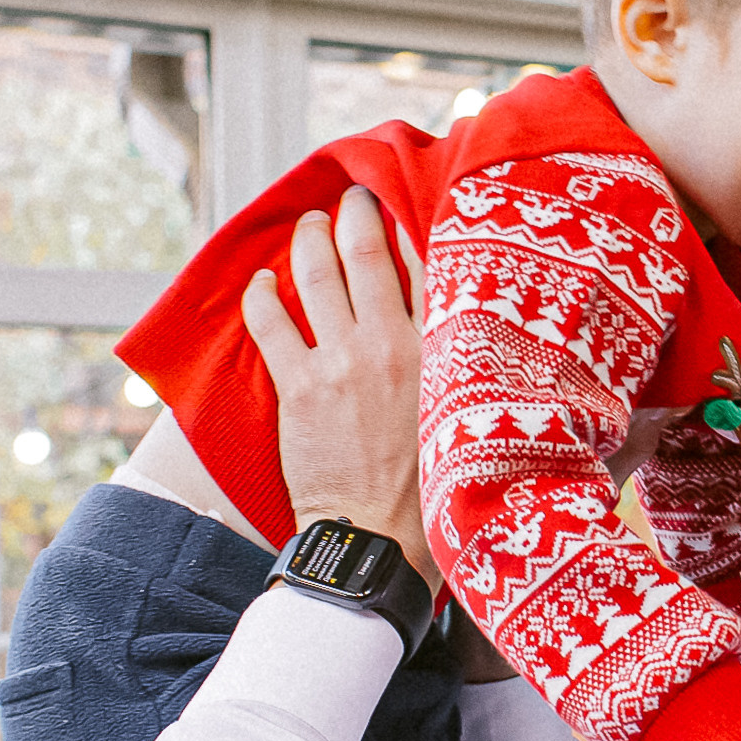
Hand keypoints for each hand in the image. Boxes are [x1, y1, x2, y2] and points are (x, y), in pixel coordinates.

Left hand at [241, 194, 439, 589]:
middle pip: (368, 254)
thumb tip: (478, 336)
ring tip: (308, 225)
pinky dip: (263, 294)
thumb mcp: (470, 415)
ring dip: (308, 241)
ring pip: (317, 276)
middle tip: (353, 198)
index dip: (413, 225)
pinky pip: (272, 322)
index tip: (405, 203)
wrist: (384, 542)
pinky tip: (262, 282)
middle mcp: (394, 344)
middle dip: (357, 215)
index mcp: (445, 350)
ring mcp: (344, 362)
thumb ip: (468, 368)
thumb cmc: (437, 490)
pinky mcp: (301, 387)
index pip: (429, 265)